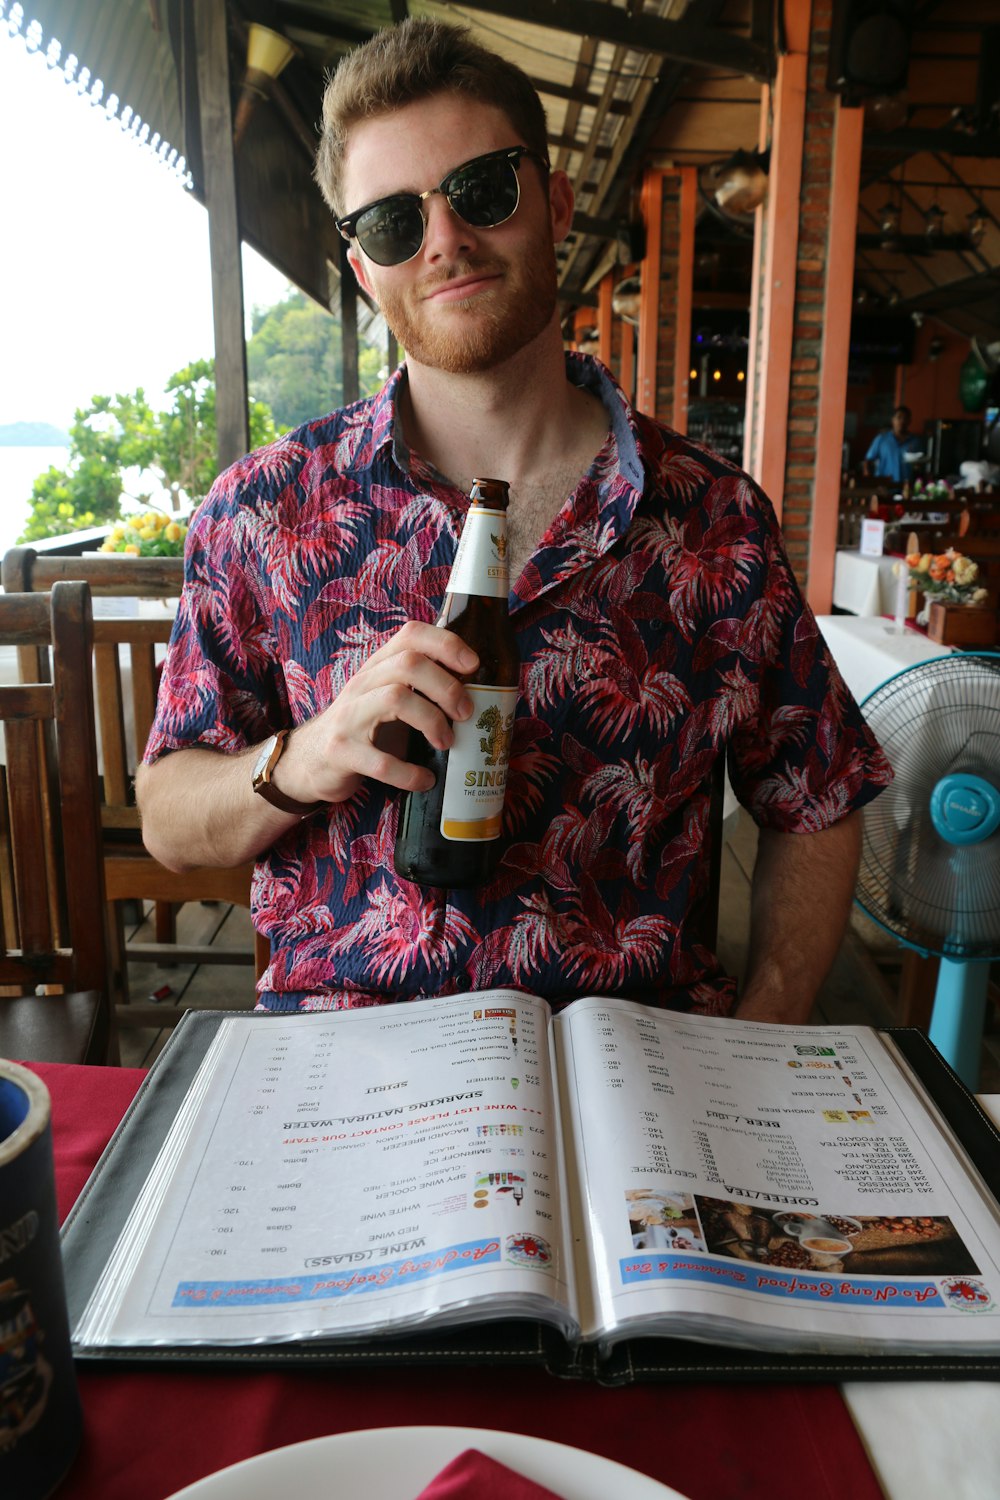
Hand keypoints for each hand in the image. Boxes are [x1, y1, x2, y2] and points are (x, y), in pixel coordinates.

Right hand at [274, 621, 477, 805]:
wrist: (310, 760)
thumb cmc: (363, 727)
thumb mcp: (386, 697)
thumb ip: (419, 686)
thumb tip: (479, 687)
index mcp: (377, 667)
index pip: (411, 634)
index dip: (446, 643)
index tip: (473, 665)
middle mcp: (361, 684)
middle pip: (408, 664)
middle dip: (447, 687)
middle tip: (466, 713)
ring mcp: (349, 717)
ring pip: (395, 699)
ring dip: (432, 721)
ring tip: (446, 743)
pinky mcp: (342, 752)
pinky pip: (382, 761)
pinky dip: (410, 773)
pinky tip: (425, 779)